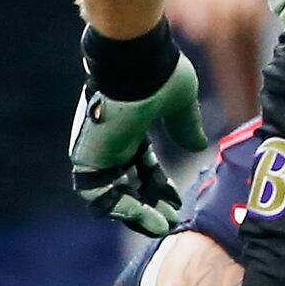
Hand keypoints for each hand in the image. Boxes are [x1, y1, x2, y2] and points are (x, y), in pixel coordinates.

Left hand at [69, 31, 208, 236]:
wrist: (134, 60)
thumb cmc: (158, 73)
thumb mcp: (180, 105)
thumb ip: (186, 126)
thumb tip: (199, 145)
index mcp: (130, 127)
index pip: (140, 165)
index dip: (158, 185)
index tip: (176, 202)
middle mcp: (110, 140)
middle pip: (127, 182)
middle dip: (149, 204)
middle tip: (169, 220)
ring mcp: (96, 148)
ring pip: (111, 191)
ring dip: (135, 211)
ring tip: (160, 225)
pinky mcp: (85, 155)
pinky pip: (96, 192)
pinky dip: (120, 207)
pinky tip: (146, 216)